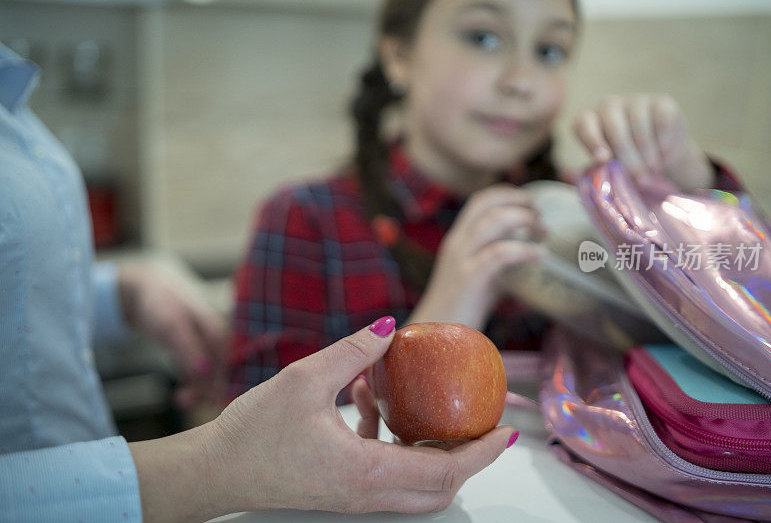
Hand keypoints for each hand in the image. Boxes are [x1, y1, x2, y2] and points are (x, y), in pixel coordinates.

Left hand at [117, 262, 227, 407]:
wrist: (146, 292)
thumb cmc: (161, 304)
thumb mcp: (171, 325)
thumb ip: (188, 348)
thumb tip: (204, 372)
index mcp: (218, 331)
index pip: (228, 363)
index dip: (224, 384)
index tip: (213, 402)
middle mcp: (217, 340)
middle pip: (223, 372)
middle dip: (210, 391)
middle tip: (188, 403)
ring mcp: (207, 348)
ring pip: (211, 377)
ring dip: (200, 392)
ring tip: (180, 401)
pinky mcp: (196, 354)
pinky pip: (200, 375)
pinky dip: (193, 387)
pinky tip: (181, 398)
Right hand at [170, 317, 513, 518]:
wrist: (213, 470)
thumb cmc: (252, 432)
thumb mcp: (305, 378)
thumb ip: (353, 351)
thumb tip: (390, 326)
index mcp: (365, 472)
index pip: (444, 471)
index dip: (481, 453)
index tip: (505, 431)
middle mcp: (366, 493)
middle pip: (438, 488)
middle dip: (467, 457)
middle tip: (479, 420)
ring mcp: (353, 495)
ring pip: (414, 484)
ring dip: (427, 447)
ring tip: (419, 402)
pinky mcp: (340, 487)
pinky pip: (384, 472)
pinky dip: (392, 441)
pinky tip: (366, 399)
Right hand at [407, 185, 545, 329]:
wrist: (434, 339)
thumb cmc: (461, 310)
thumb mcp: (481, 277)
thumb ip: (498, 261)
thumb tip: (528, 253)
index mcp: (458, 240)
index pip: (479, 201)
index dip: (507, 194)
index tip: (530, 202)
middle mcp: (457, 244)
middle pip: (485, 203)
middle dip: (517, 200)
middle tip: (541, 213)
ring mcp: (461, 260)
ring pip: (493, 221)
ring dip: (524, 219)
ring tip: (544, 232)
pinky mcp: (469, 279)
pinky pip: (499, 254)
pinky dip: (523, 249)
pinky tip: (540, 255)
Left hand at [573, 94, 713, 189]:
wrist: (660, 157)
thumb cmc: (625, 164)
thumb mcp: (607, 168)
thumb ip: (594, 168)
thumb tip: (582, 168)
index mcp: (590, 121)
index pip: (584, 124)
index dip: (592, 140)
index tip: (603, 159)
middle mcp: (609, 106)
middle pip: (614, 127)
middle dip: (626, 155)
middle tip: (637, 178)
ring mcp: (636, 101)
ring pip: (639, 124)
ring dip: (646, 152)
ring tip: (651, 170)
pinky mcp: (662, 102)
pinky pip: (661, 120)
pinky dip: (663, 141)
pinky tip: (663, 154)